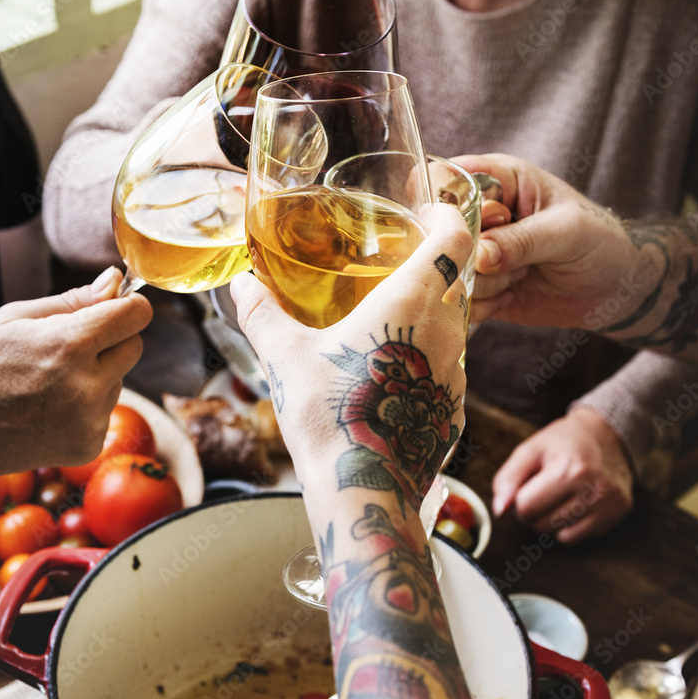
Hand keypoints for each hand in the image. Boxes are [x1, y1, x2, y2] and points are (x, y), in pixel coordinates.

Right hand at [0, 266, 152, 479]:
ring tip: (45, 383)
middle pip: (134, 346)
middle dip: (112, 339)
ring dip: (97, 374)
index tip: (113, 308)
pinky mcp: (88, 445)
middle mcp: (88, 385)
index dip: (127, 306)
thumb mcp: (13, 319)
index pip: (137, 315)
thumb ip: (73, 300)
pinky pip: (104, 411)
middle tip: (67, 347)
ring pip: (119, 379)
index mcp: (70, 344)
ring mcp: (90, 420)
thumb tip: (115, 280)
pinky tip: (47, 409)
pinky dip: (86, 406)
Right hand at [231, 203, 470, 503]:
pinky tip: (388, 376)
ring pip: (452, 327)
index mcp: (410, 303)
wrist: (363, 490)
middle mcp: (446, 332)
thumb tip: (241, 285)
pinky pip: (446, 369)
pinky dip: (425, 360)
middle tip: (396, 263)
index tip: (434, 208)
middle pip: (454, 282)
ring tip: (386, 322)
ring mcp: (457, 374)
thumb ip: (262, 314)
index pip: (454, 241)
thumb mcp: (285, 357)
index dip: (449, 216)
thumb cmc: (328, 416)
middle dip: (431, 267)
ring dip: (427, 317)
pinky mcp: (456, 409)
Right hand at [450, 153, 658, 327]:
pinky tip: (511, 297)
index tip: (469, 229)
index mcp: (498, 180)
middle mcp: (477, 215)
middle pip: (435, 231)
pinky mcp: (477, 287)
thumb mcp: (567, 232)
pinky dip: (481, 305)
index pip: (443, 177)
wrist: (616, 290)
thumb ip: (521, 240)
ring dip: (481, 282)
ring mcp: (474, 253)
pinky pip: (457, 299)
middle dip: (466, 253)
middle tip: (502, 260)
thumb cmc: (600, 241)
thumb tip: (478, 256)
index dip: (443, 203)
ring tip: (519, 277)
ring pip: (445, 269)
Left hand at [491, 406, 633, 543]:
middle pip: (540, 524)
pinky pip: (577, 538)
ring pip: (558, 535)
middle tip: (541, 489)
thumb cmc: (563, 442)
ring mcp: (609, 504)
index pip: (525, 506)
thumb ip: (508, 478)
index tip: (526, 484)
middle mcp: (593, 489)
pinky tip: (573, 504)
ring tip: (557, 495)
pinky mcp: (617, 514)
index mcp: (569, 468)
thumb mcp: (530, 450)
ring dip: (549, 520)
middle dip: (532, 510)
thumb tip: (499, 510)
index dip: (517, 497)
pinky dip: (567, 526)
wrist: (606, 435)